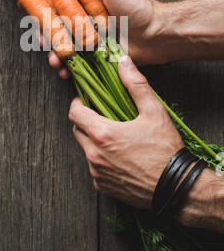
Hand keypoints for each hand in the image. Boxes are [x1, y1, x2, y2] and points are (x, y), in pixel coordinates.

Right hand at [49, 0, 163, 77]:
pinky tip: (65, 72)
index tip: (26, 8)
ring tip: (56, 62)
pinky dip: (68, 68)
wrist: (156, 35)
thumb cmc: (137, 6)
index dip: (39, 4)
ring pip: (62, 45)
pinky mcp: (93, 55)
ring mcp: (87, 38)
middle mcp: (81, 17)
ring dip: (54, 54)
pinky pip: (75, 62)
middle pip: (53, 26)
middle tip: (41, 43)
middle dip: (44, 36)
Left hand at [69, 55, 182, 208]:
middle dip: (86, 121)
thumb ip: (136, 84)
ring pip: (86, 150)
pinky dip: (102, 161)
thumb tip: (124, 62)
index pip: (74, 112)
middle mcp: (94, 154)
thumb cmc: (165, 150)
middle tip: (104, 117)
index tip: (88, 100)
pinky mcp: (104, 187)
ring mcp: (97, 173)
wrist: (176, 187)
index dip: (79, 103)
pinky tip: (120, 157)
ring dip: (94, 141)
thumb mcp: (154, 112)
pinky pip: (95, 169)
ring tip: (116, 137)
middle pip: (77, 130)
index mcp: (102, 134)